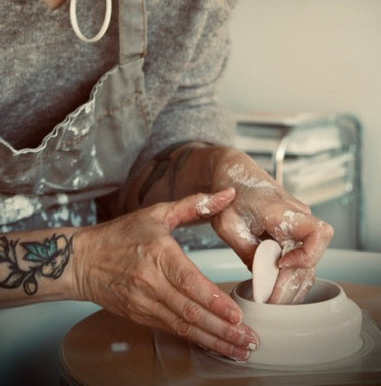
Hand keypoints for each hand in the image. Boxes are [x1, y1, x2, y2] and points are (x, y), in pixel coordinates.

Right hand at [73, 188, 258, 359]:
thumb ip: (194, 205)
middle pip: (191, 312)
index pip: (190, 283)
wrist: (82, 260)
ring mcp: (144, 303)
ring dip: (213, 340)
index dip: (214, 301)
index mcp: (159, 254)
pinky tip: (213, 345)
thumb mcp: (157, 213)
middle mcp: (151, 282)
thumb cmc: (120, 234)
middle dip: (223, 330)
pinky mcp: (140, 316)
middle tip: (248, 341)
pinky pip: (171, 330)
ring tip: (239, 350)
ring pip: (183, 326)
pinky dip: (194, 339)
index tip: (237, 315)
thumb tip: (227, 194)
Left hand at [210, 149, 333, 302]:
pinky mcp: (294, 234)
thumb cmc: (229, 194)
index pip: (318, 233)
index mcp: (282, 210)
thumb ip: (246, 250)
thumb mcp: (228, 224)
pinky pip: (301, 260)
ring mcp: (299, 226)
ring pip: (309, 263)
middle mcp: (298, 217)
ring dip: (292, 285)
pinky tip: (274, 290)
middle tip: (269, 300)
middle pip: (312, 259)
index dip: (306, 255)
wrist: (233, 174)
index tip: (280, 264)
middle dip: (291, 283)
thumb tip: (261, 278)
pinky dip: (290, 277)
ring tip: (270, 300)